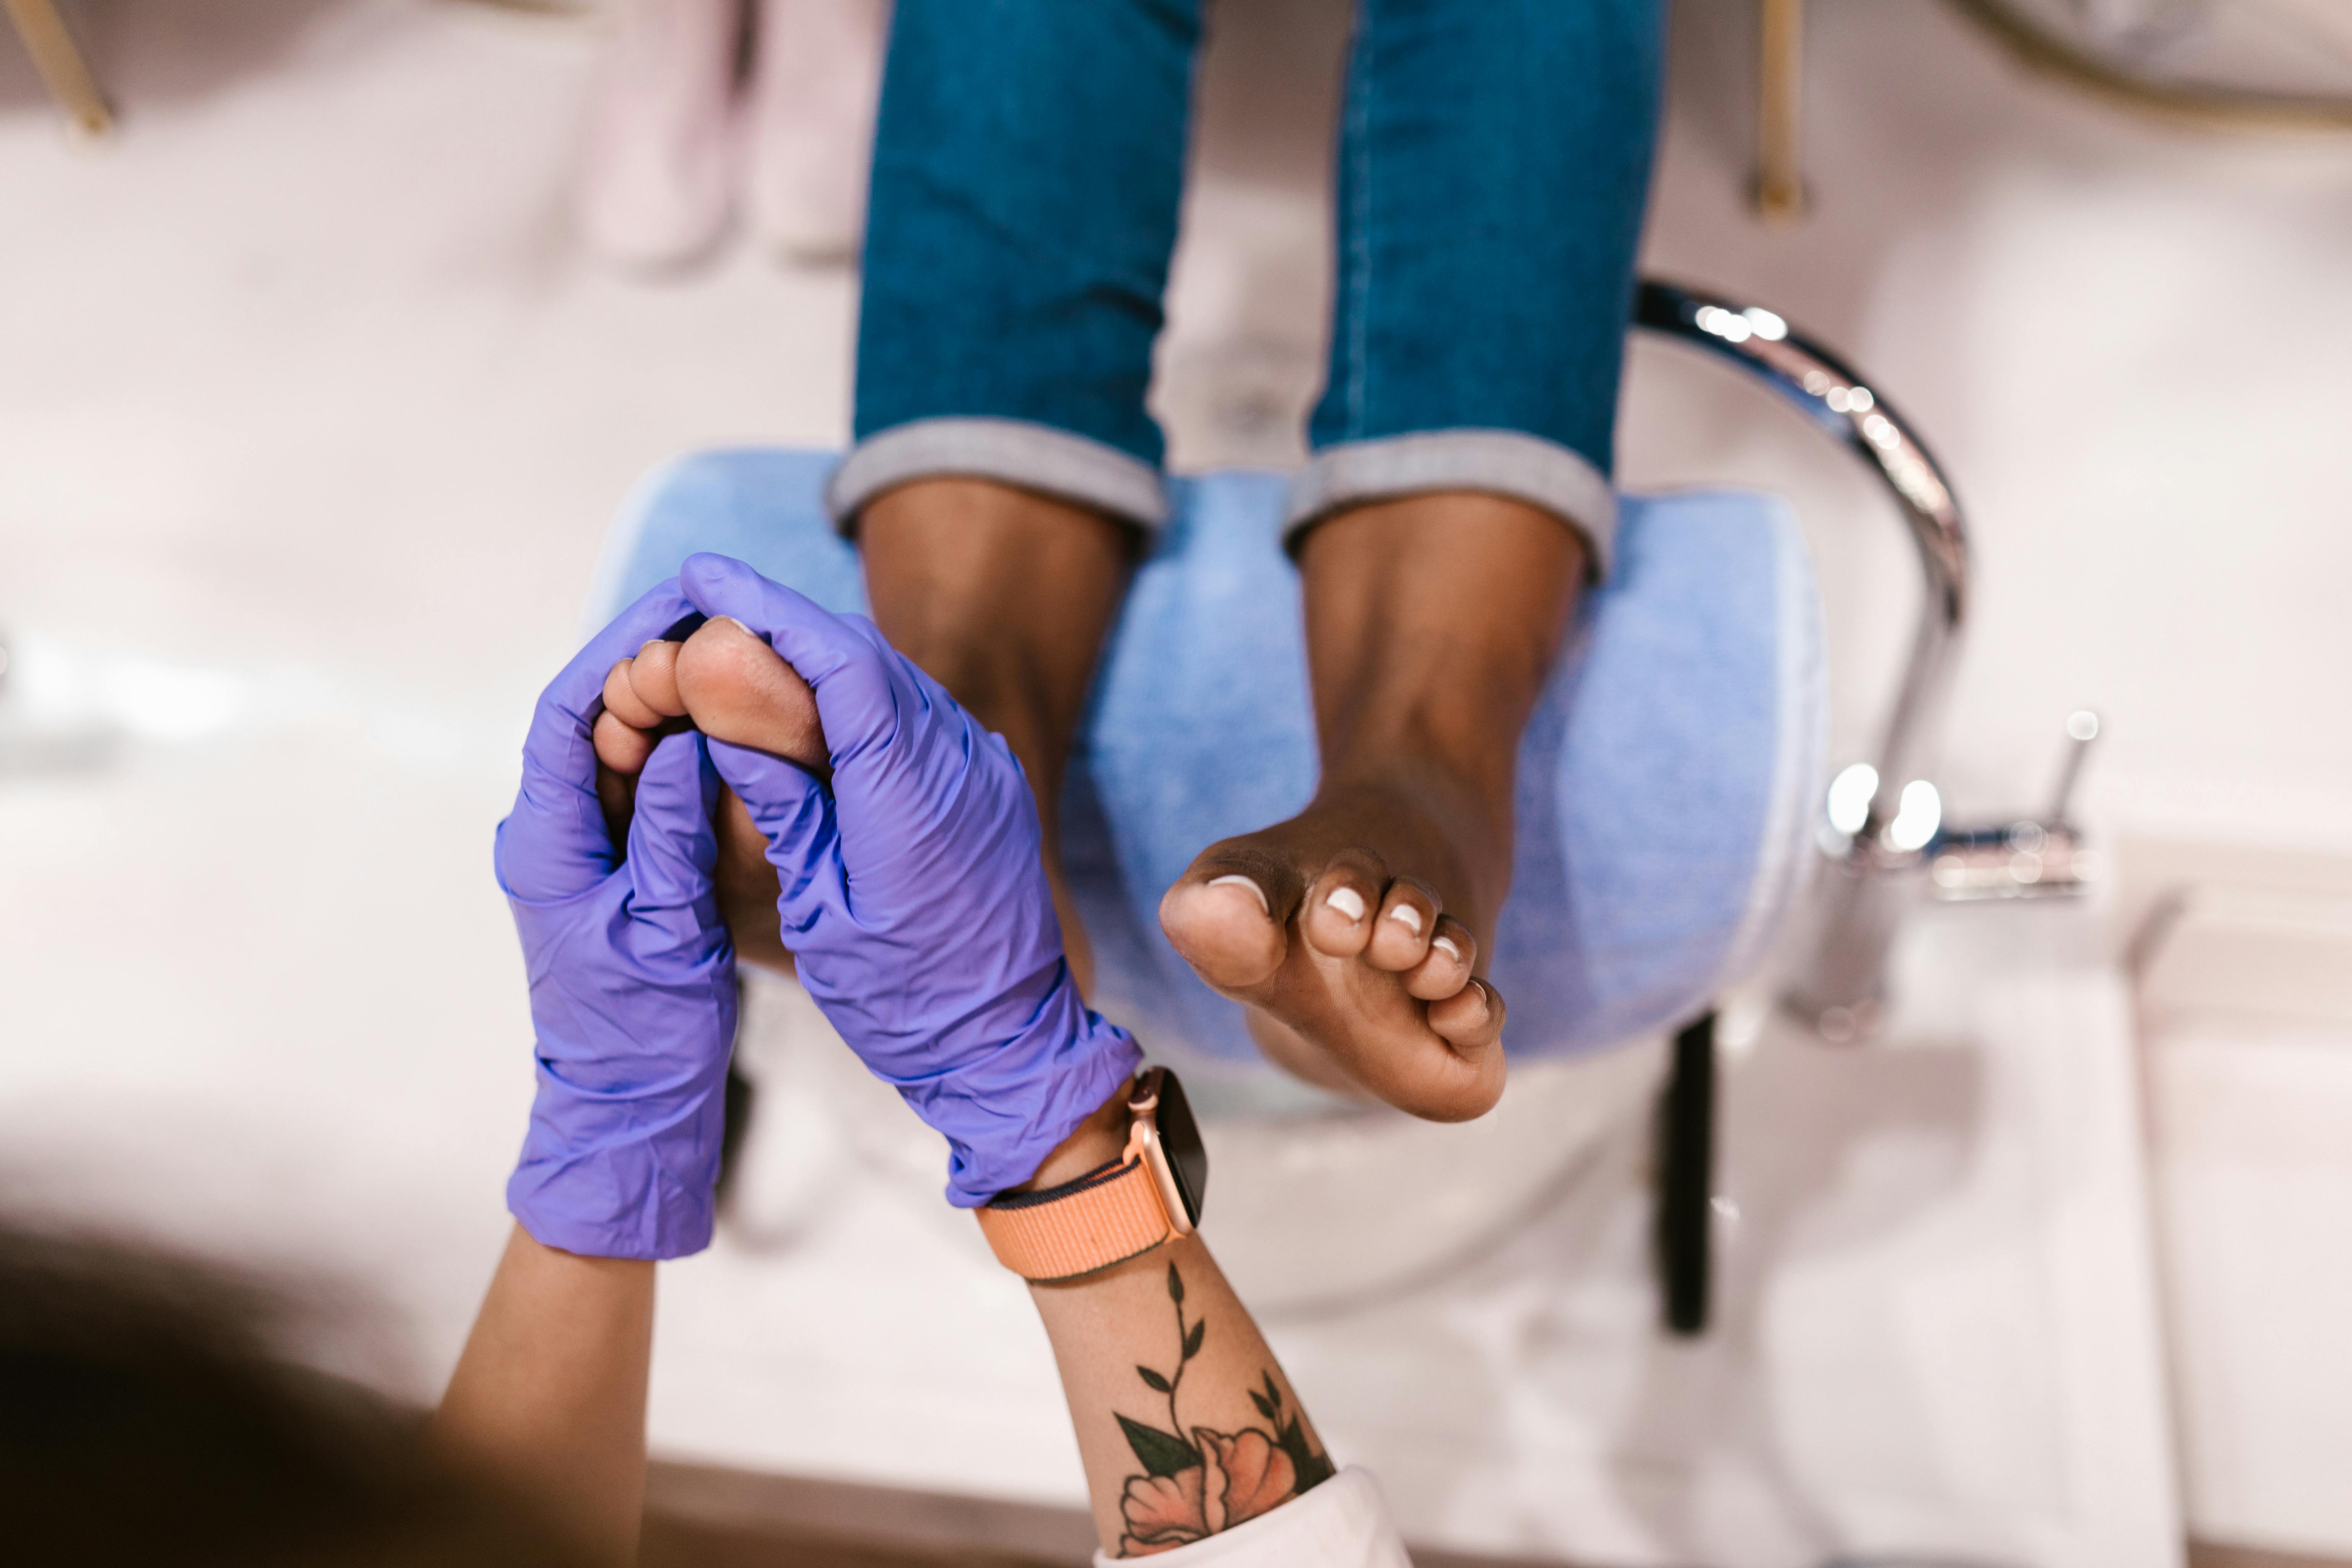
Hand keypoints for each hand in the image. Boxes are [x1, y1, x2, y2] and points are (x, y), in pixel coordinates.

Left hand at [495, 580, 737, 1259]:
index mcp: (545, 843)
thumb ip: (670, 827)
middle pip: (595, 722)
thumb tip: (684, 735)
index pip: (568, 716)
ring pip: (625, 754)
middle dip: (652, 667)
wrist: (630, 1113)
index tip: (674, 606)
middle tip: (719, 617)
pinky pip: (648, 793)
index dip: (617, 652)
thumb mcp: (664, 923)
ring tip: (734, 657)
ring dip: (674, 706)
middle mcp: (554, 838)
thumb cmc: (638, 1033)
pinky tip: (735, 731)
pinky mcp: (621, 873)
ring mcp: (586, 855)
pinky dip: (687, 757)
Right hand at [674, 552, 1142, 1205]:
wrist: (1007, 1046)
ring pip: (892, 674)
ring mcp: (984, 767)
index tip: (701, 574)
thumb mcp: (820, 910)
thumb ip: (780, 803)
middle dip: (781, 620)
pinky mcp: (989, 780)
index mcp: (913, 799)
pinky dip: (854, 688)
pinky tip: (804, 693)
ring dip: (816, 650)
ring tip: (740, 637)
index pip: (840, 664)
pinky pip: (917, 708)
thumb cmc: (906, 1000)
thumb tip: (721, 703)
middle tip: (703, 598)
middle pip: (865, 654)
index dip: (768, 609)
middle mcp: (962, 765)